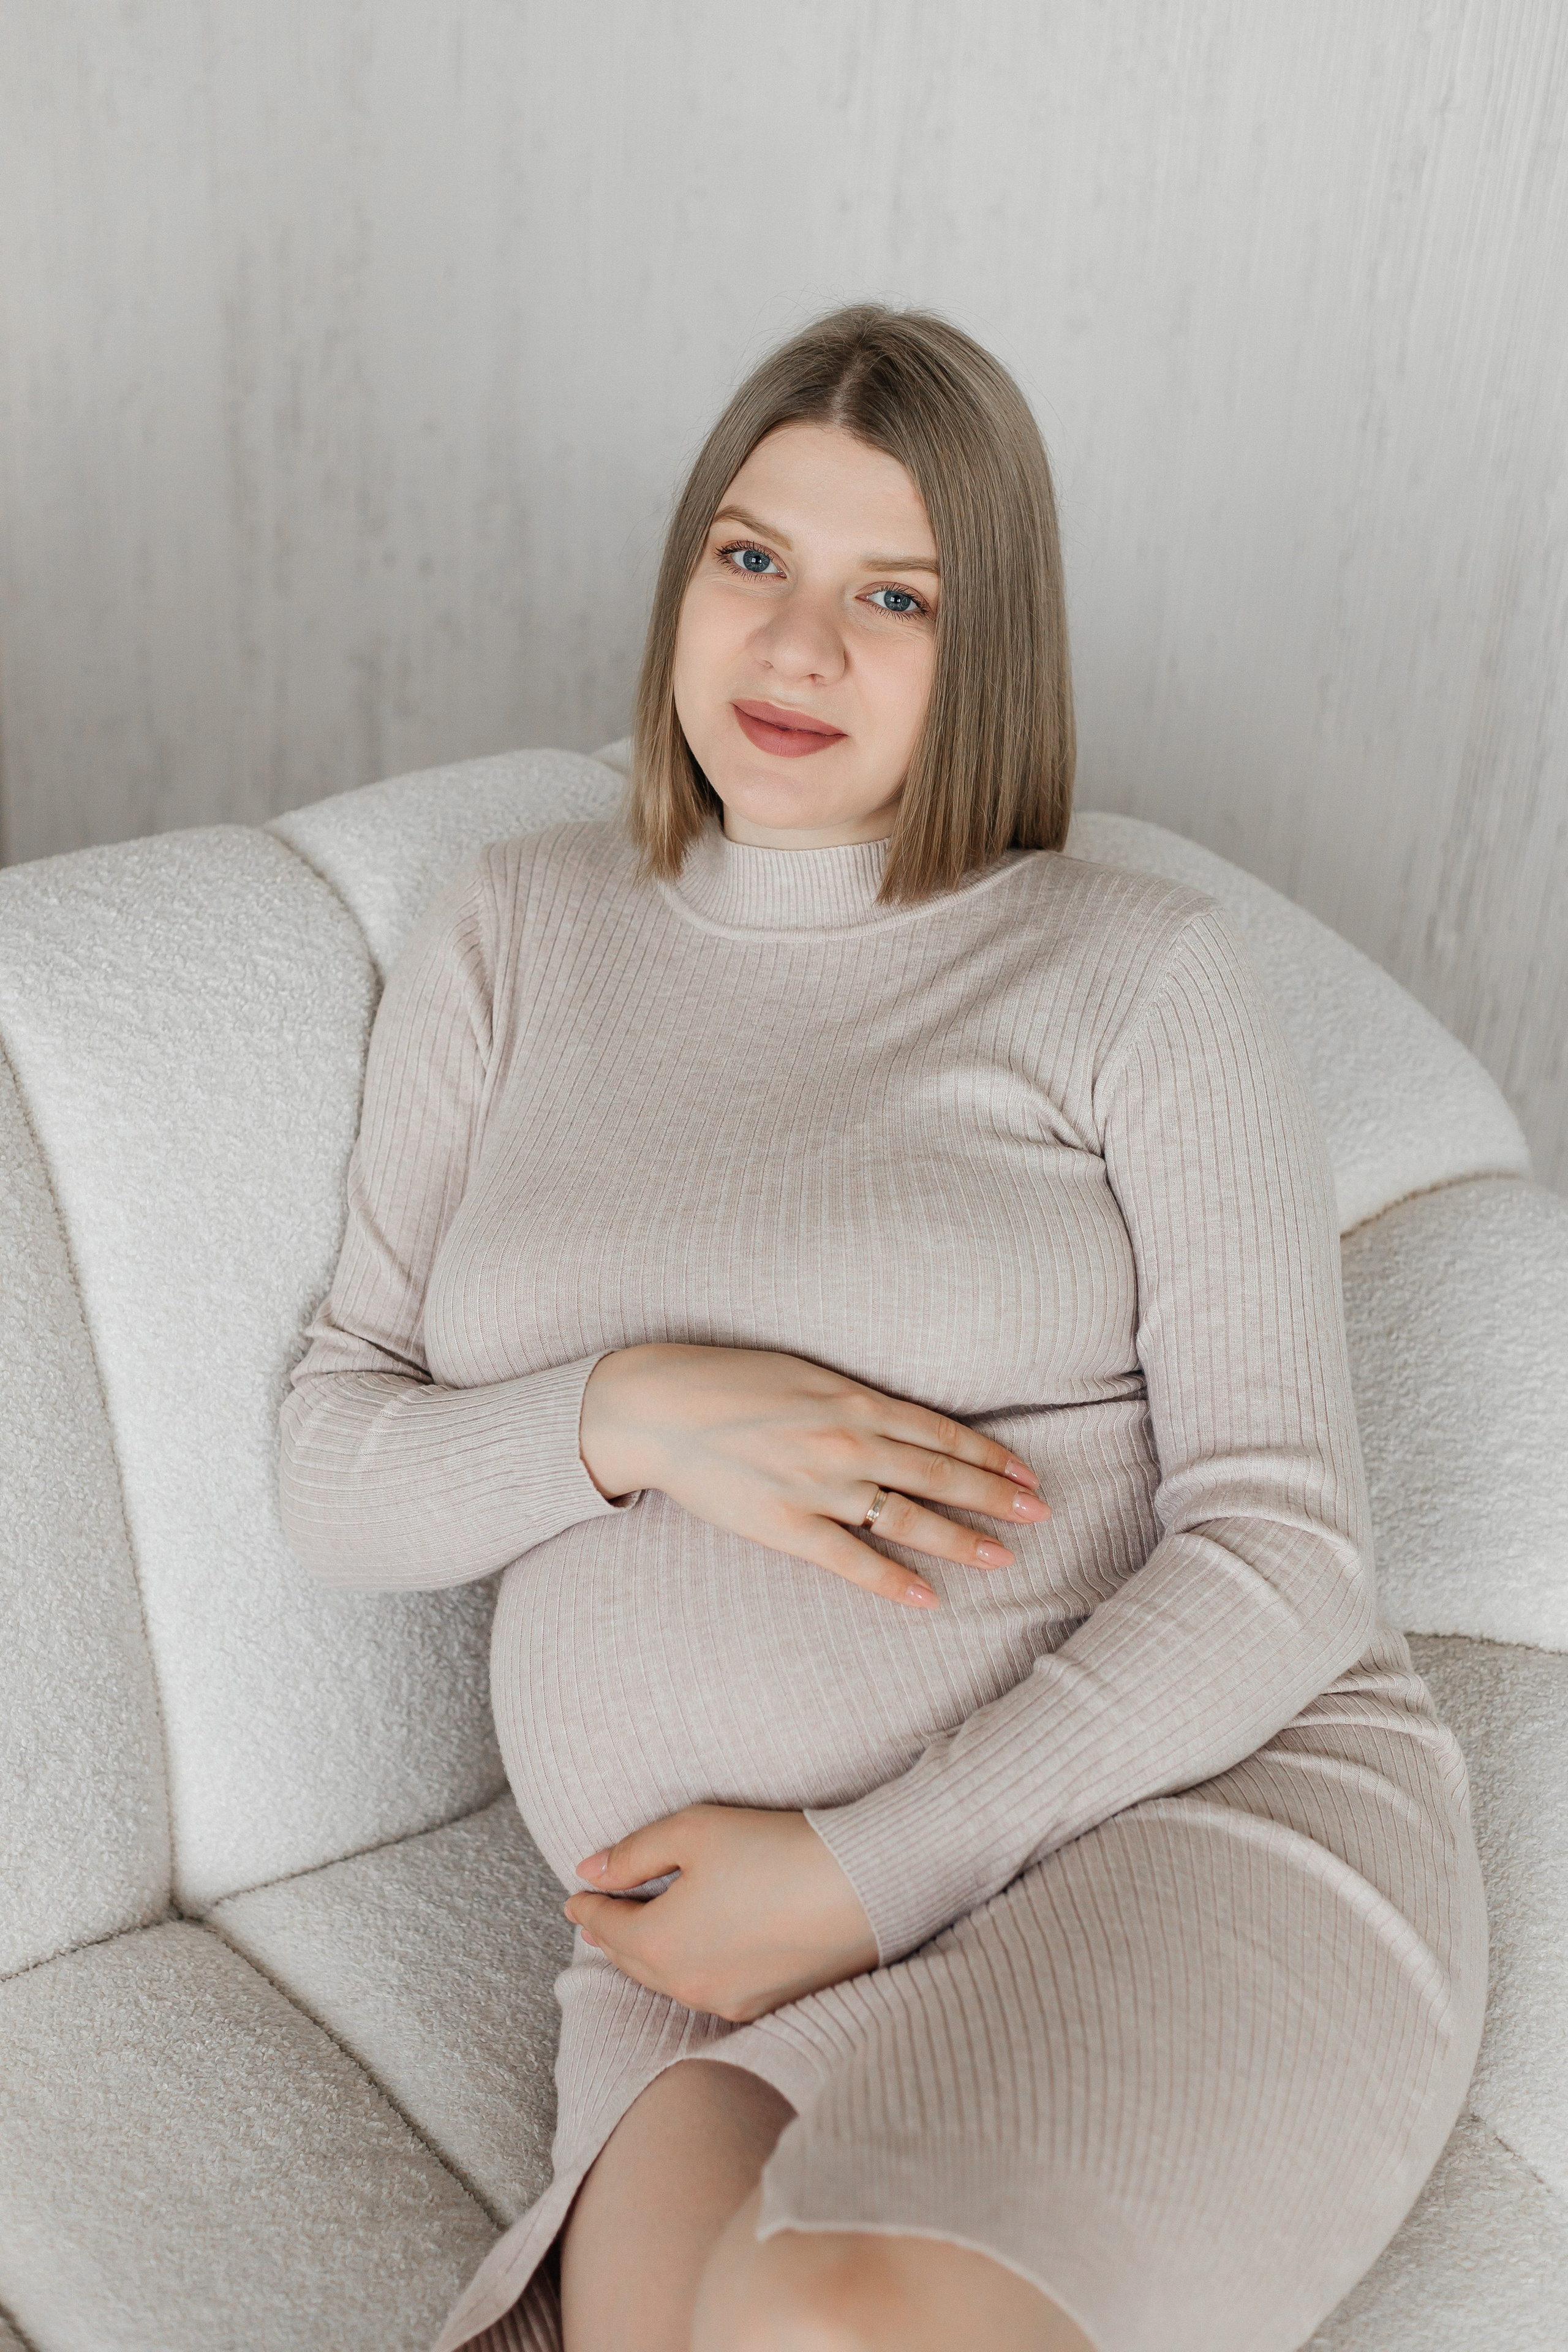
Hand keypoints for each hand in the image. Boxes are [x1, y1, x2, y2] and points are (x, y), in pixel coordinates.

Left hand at [563, 1803, 879, 2022]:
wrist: (861, 1885)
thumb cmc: (772, 1850)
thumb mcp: (692, 1832)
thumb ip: (634, 1853)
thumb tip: (590, 1870)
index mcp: (660, 1943)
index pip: (606, 1926)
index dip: (588, 1906)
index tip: (574, 1896)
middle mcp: (688, 1985)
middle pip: (633, 1961)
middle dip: (612, 1937)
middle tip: (598, 1918)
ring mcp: (729, 2001)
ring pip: (670, 1980)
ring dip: (649, 1957)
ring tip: (640, 1934)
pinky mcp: (767, 2003)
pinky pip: (709, 1989)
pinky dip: (689, 1970)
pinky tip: (696, 1952)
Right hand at [578, 1342, 1049, 1609]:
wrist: (657, 1406)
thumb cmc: (729, 1382)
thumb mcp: (804, 1374)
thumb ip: (854, 1399)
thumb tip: (900, 1421)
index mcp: (853, 1400)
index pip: (941, 1433)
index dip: (991, 1456)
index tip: (1028, 1475)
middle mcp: (847, 1442)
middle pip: (939, 1475)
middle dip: (997, 1497)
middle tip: (1042, 1515)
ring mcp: (818, 1486)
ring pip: (908, 1519)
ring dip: (961, 1540)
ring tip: (1004, 1559)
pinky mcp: (784, 1525)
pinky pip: (851, 1561)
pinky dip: (893, 1581)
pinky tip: (927, 1598)